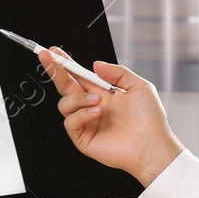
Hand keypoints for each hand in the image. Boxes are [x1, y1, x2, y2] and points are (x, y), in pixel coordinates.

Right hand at [42, 50, 183, 185]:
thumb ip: (118, 72)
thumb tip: (96, 64)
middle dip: (55, 70)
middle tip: (47, 56)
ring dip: (78, 98)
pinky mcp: (83, 138)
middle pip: (66, 86)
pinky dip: (81, 115)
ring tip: (98, 101)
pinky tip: (97, 113)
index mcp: (104, 94)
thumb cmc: (150, 120)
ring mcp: (87, 122)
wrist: (152, 145)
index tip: (55, 52)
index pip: (79, 76)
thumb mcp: (139, 87)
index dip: (66, 64)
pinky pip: (70, 122)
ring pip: (65, 104)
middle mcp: (92, 106)